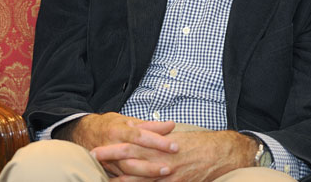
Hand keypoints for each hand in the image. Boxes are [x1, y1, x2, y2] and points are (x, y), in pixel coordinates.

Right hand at [70, 113, 178, 178]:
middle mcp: (112, 145)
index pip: (140, 135)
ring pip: (127, 171)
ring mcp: (109, 160)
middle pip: (133, 156)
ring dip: (145, 175)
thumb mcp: (128, 120)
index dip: (157, 141)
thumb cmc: (110, 125)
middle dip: (151, 163)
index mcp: (119, 130)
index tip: (174, 146)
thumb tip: (171, 125)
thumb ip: (150, 125)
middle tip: (170, 167)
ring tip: (163, 175)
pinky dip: (135, 181)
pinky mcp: (108, 171)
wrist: (84, 133)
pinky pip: (122, 179)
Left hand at [91, 129, 258, 181]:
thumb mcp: (172, 137)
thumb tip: (138, 134)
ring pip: (138, 181)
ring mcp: (166, 176)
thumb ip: (154, 137)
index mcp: (157, 146)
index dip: (110, 150)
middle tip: (91, 163)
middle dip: (109, 165)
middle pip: (128, 164)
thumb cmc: (196, 144)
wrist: (219, 153)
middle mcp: (159, 160)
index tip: (94, 150)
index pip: (128, 146)